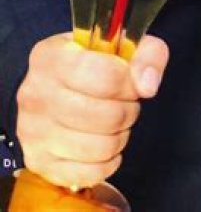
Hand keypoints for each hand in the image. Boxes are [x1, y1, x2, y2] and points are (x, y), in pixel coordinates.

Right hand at [16, 32, 168, 189]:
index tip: (132, 83)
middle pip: (107, 116)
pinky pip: (90, 173)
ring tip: (114, 122)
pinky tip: (104, 143)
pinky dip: (107, 162)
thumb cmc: (91, 63)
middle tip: (125, 103)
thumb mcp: (123, 44)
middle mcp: (37, 94)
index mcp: (53, 57)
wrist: (54, 85)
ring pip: (100, 148)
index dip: (130, 84)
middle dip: (128, 111)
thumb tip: (147, 85)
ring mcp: (34, 131)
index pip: (106, 77)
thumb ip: (147, 54)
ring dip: (119, 136)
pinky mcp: (39, 161)